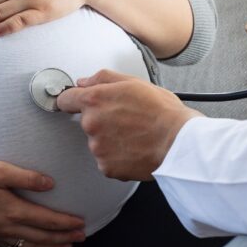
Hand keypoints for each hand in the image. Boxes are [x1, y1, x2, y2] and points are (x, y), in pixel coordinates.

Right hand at [0, 160, 85, 246]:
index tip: (82, 223)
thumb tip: (50, 184)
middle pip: (43, 237)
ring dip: (51, 246)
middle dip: (64, 238)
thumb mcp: (0, 170)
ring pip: (31, 245)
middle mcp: (8, 226)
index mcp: (14, 211)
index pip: (48, 221)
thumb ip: (27, 177)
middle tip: (82, 237)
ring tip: (67, 246)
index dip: (67, 224)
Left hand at [56, 70, 202, 180]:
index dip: (72, 99)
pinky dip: (119, 156)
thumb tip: (84, 82)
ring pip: (98, 142)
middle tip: (128, 119)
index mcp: (95, 100)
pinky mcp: (107, 167)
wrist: (180, 143)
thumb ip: (103, 79)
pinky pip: (107, 160)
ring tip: (136, 135)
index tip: (73, 103)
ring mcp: (98, 148)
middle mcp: (92, 124)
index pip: (66, 99)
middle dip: (103, 120)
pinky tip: (135, 149)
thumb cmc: (163, 112)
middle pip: (87, 121)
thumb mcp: (135, 82)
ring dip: (111, 139)